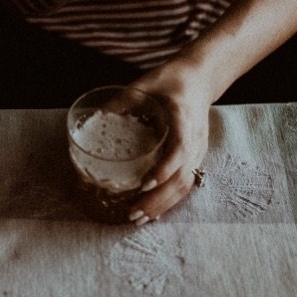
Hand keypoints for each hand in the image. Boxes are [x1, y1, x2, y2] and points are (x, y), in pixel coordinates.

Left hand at [127, 75, 211, 222]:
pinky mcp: (196, 156)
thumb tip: (96, 118)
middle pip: (183, 177)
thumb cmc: (172, 79)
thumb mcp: (145, 83)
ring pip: (186, 185)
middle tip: (133, 212)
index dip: (164, 169)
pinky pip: (186, 183)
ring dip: (163, 205)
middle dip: (158, 199)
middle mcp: (195, 139)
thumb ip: (122, 100)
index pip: (179, 149)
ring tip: (139, 218)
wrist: (201, 78)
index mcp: (185, 118)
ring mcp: (199, 150)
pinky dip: (169, 199)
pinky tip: (152, 210)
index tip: (145, 183)